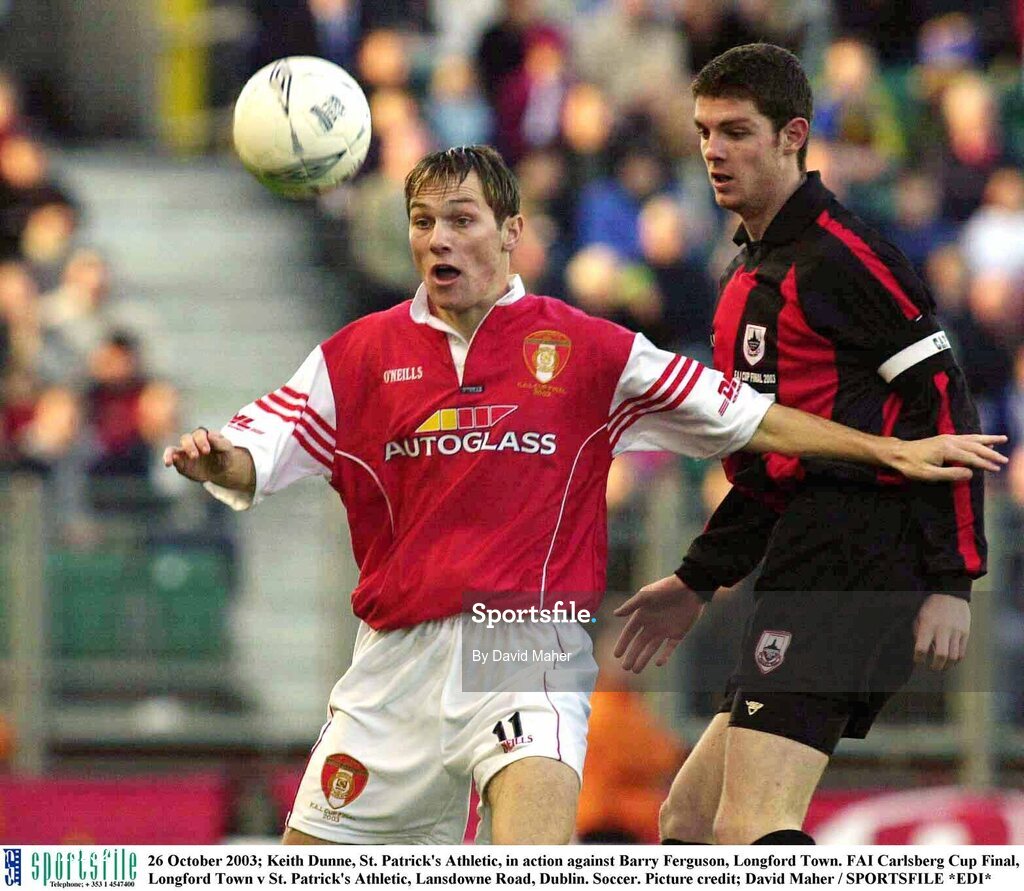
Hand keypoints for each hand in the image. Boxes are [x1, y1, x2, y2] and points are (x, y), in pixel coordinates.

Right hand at [163, 427, 234, 482]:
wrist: (223, 468)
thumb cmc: (224, 454)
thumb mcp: (226, 448)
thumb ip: (220, 442)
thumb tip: (211, 435)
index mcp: (203, 436)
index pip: (199, 434)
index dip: (201, 441)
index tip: (207, 451)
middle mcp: (191, 442)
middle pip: (185, 439)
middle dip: (189, 447)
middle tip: (195, 456)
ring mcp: (184, 453)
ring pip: (172, 449)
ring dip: (170, 454)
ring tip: (169, 461)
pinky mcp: (181, 463)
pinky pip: (172, 460)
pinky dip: (169, 460)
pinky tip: (169, 463)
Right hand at [613, 575, 705, 673]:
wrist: (690, 588)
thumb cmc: (666, 588)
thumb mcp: (646, 595)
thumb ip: (631, 605)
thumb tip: (615, 614)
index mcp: (643, 615)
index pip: (629, 632)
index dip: (623, 643)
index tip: (616, 655)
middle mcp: (652, 625)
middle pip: (639, 644)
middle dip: (632, 655)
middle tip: (626, 668)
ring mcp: (665, 630)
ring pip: (652, 648)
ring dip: (644, 659)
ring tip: (636, 670)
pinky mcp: (678, 634)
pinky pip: (669, 648)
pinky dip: (664, 656)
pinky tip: (658, 663)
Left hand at [887, 434, 1006, 481]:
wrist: (897, 453)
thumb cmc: (910, 466)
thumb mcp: (928, 474)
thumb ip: (950, 474)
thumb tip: (971, 473)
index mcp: (947, 450)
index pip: (971, 457)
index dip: (985, 464)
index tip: (997, 469)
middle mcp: (950, 441)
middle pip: (976, 446)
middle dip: (991, 453)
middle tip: (1005, 460)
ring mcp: (947, 438)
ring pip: (973, 438)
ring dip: (989, 440)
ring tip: (1003, 439)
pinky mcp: (945, 438)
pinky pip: (966, 437)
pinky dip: (978, 438)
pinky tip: (984, 440)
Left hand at [913, 593, 969, 669]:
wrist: (951, 595)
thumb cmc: (931, 606)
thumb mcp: (920, 616)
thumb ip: (919, 633)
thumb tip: (922, 650)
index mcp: (928, 625)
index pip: (921, 647)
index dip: (918, 658)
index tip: (918, 661)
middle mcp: (942, 629)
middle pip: (941, 655)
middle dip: (935, 666)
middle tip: (932, 668)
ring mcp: (956, 632)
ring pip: (953, 656)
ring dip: (947, 666)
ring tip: (942, 667)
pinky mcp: (965, 633)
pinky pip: (962, 652)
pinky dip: (956, 660)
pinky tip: (951, 661)